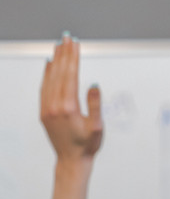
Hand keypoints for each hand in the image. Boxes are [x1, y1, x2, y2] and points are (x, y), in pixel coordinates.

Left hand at [40, 34, 102, 163]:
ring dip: (55, 60)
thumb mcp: (97, 127)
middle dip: (64, 54)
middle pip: (59, 73)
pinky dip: (46, 73)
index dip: (73, 58)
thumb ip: (95, 104)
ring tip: (59, 46)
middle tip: (67, 38)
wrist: (71, 160)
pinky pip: (44, 87)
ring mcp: (46, 108)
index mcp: (68, 108)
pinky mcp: (43, 111)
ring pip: (50, 78)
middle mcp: (54, 106)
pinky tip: (49, 65)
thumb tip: (92, 85)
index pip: (70, 75)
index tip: (75, 44)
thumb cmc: (87, 145)